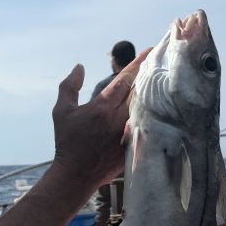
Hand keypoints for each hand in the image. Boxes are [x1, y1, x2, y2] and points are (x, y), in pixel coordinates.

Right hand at [51, 49, 151, 193]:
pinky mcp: (133, 146)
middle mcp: (117, 119)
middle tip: (161, 62)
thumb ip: (69, 86)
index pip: (125, 80)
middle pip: (141, 91)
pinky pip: (148, 126)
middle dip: (151, 75)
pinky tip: (162, 106)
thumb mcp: (62, 112)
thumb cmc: (67, 142)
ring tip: (164, 82)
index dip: (138, 63)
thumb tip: (79, 67)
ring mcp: (127, 133)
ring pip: (147, 108)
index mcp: (102, 108)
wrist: (75, 175)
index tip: (149, 51)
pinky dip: (154, 114)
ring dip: (154, 94)